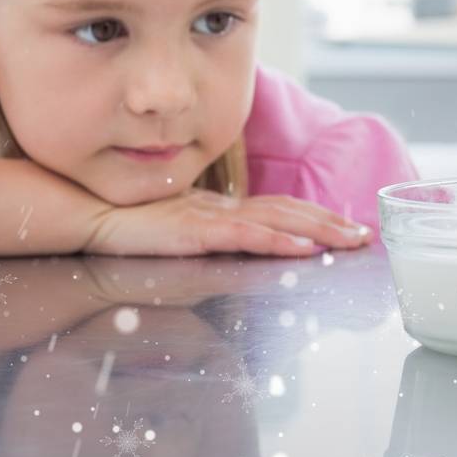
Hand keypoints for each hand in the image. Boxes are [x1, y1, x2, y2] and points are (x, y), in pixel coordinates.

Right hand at [83, 187, 373, 257]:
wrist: (91, 214)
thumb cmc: (128, 224)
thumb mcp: (177, 231)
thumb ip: (206, 236)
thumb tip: (233, 246)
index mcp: (221, 208)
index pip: (278, 208)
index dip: (315, 215)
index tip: (347, 226)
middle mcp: (223, 207)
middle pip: (288, 210)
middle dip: (331, 221)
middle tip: (365, 234)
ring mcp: (211, 217)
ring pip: (277, 220)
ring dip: (318, 229)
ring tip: (350, 240)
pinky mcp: (196, 231)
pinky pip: (245, 236)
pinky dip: (278, 241)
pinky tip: (302, 248)